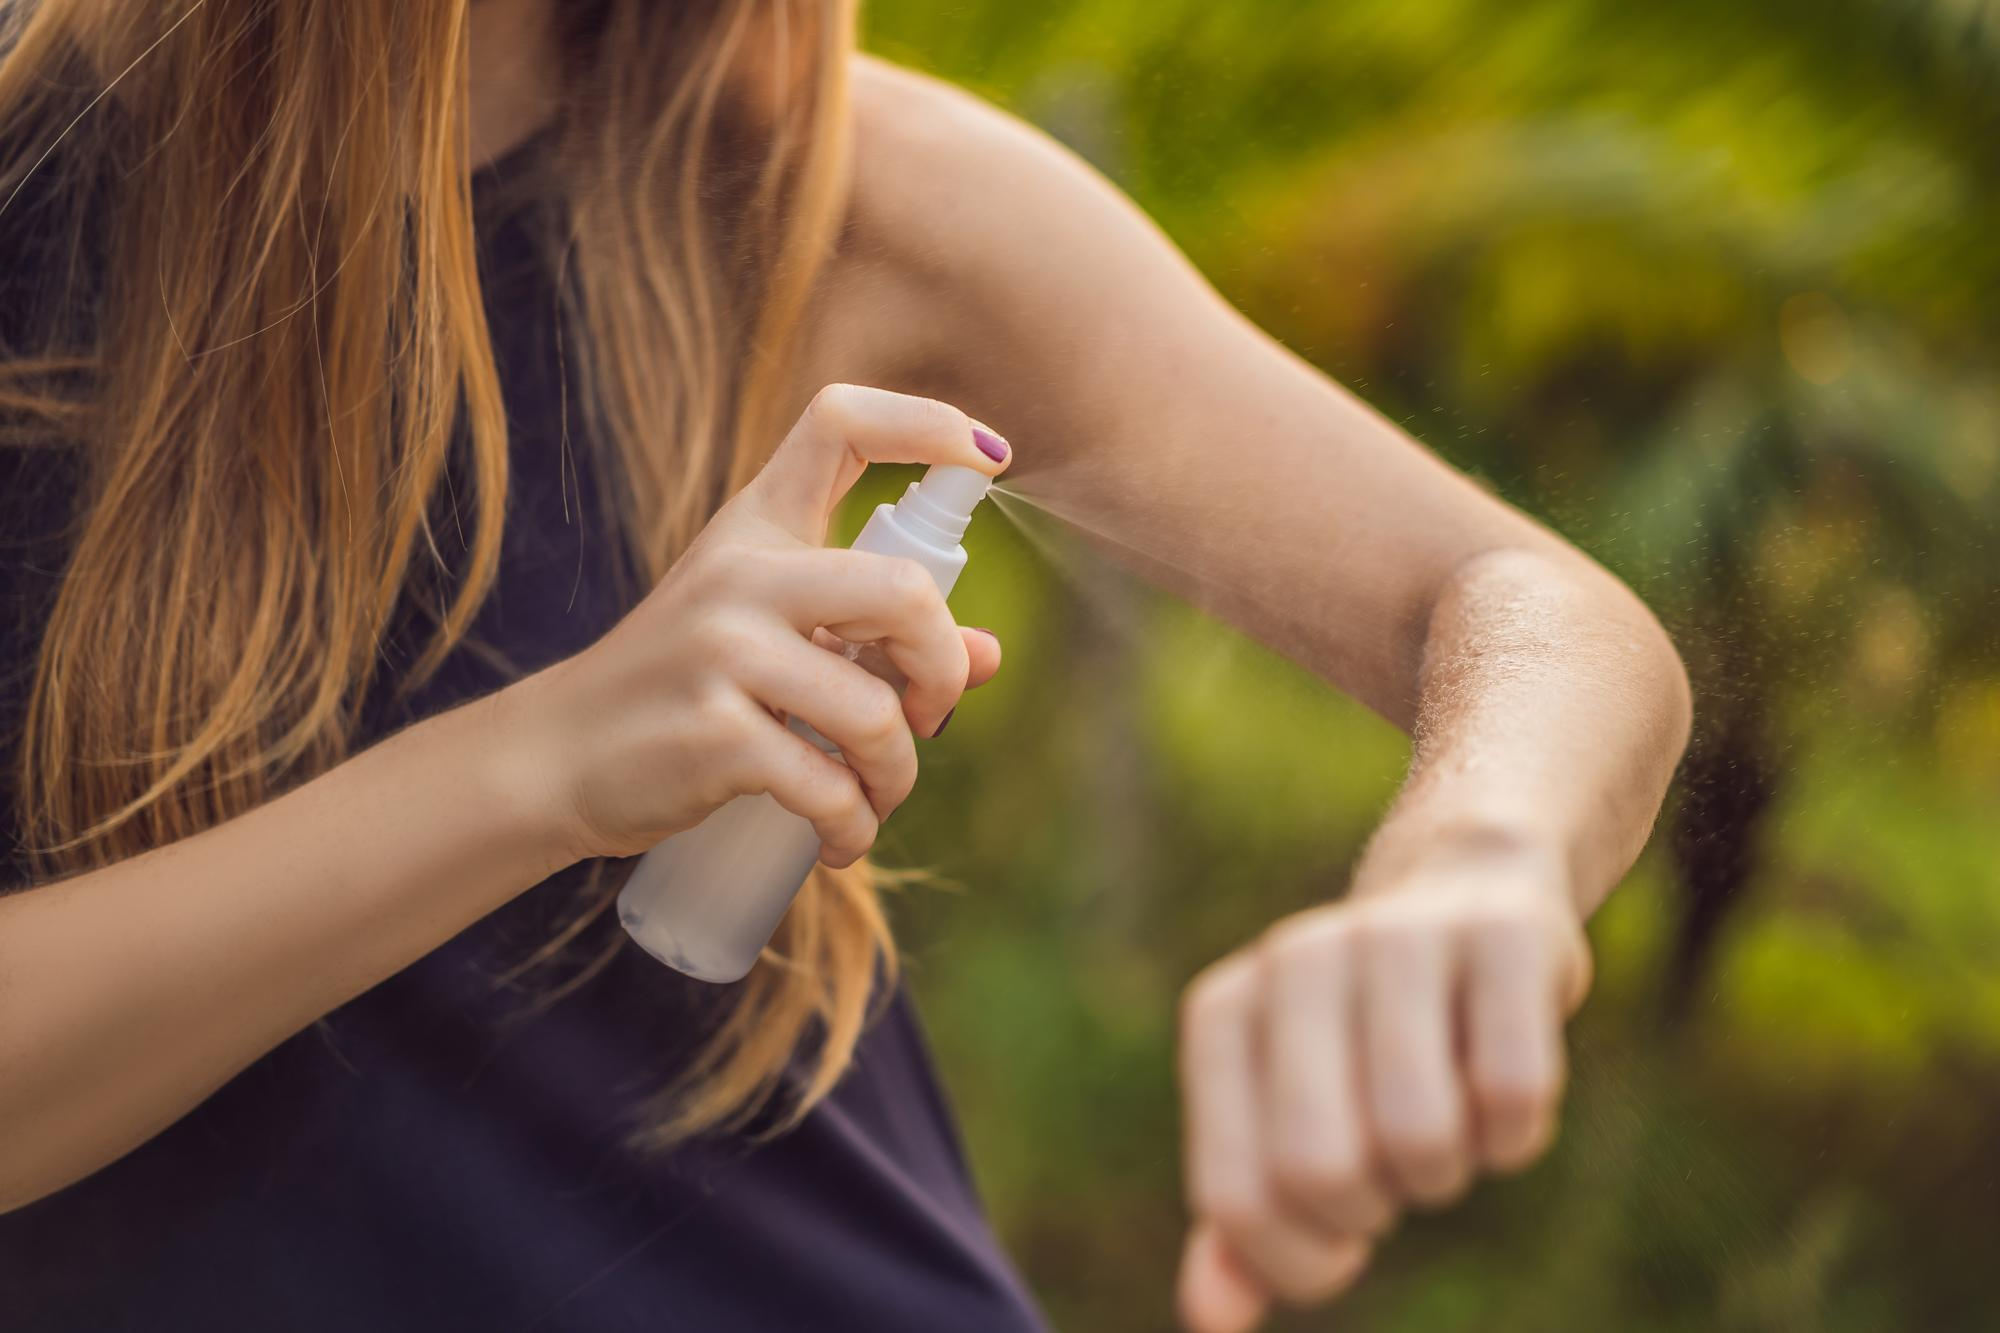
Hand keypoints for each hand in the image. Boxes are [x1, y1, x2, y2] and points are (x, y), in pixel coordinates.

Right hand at [511, 384, 1008, 864]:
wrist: (558, 757)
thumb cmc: (680, 689)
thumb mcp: (768, 635)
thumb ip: (870, 636)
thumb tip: (990, 654)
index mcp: (756, 528)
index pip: (839, 423)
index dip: (927, 423)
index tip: (988, 458)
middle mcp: (741, 574)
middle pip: (904, 588)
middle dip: (942, 667)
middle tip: (927, 712)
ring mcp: (723, 652)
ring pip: (876, 713)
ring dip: (897, 775)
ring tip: (874, 798)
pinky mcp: (714, 735)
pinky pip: (829, 787)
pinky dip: (853, 827)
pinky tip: (840, 838)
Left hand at [1174, 847, 1592, 1331]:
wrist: (1464, 894)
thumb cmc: (1360, 1044)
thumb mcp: (1285, 1117)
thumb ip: (1245, 1222)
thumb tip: (1213, 1319)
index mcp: (1225, 1012)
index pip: (1238, 1198)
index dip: (1300, 1260)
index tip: (1338, 1237)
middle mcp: (1295, 958)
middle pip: (1323, 1170)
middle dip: (1374, 1210)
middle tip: (1393, 1170)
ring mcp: (1398, 936)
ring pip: (1420, 1136)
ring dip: (1447, 1171)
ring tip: (1444, 1121)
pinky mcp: (1502, 936)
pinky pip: (1513, 1095)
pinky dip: (1516, 1134)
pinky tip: (1498, 1089)